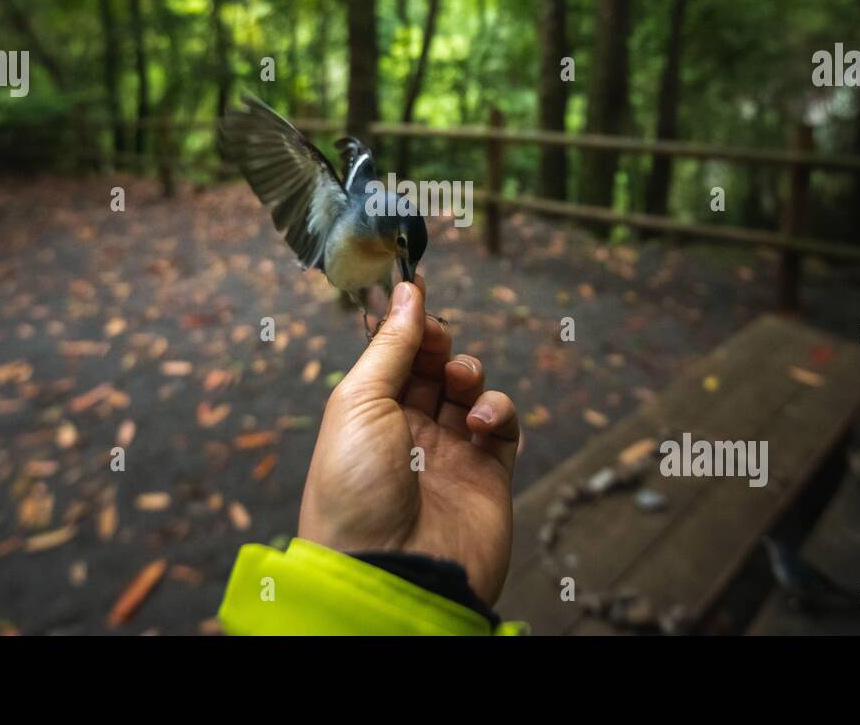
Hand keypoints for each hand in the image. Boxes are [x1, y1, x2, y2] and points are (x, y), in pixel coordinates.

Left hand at [298, 276, 519, 605]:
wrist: (392, 572)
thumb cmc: (356, 490)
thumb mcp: (359, 403)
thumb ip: (390, 344)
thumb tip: (407, 289)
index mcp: (366, 415)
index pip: (392, 356)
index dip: (405, 324)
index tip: (415, 287)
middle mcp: (406, 432)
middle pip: (431, 367)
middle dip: (438, 344)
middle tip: (438, 338)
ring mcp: (450, 453)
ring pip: (469, 390)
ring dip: (468, 374)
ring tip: (458, 384)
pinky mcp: (489, 475)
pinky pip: (503, 425)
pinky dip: (497, 411)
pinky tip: (478, 423)